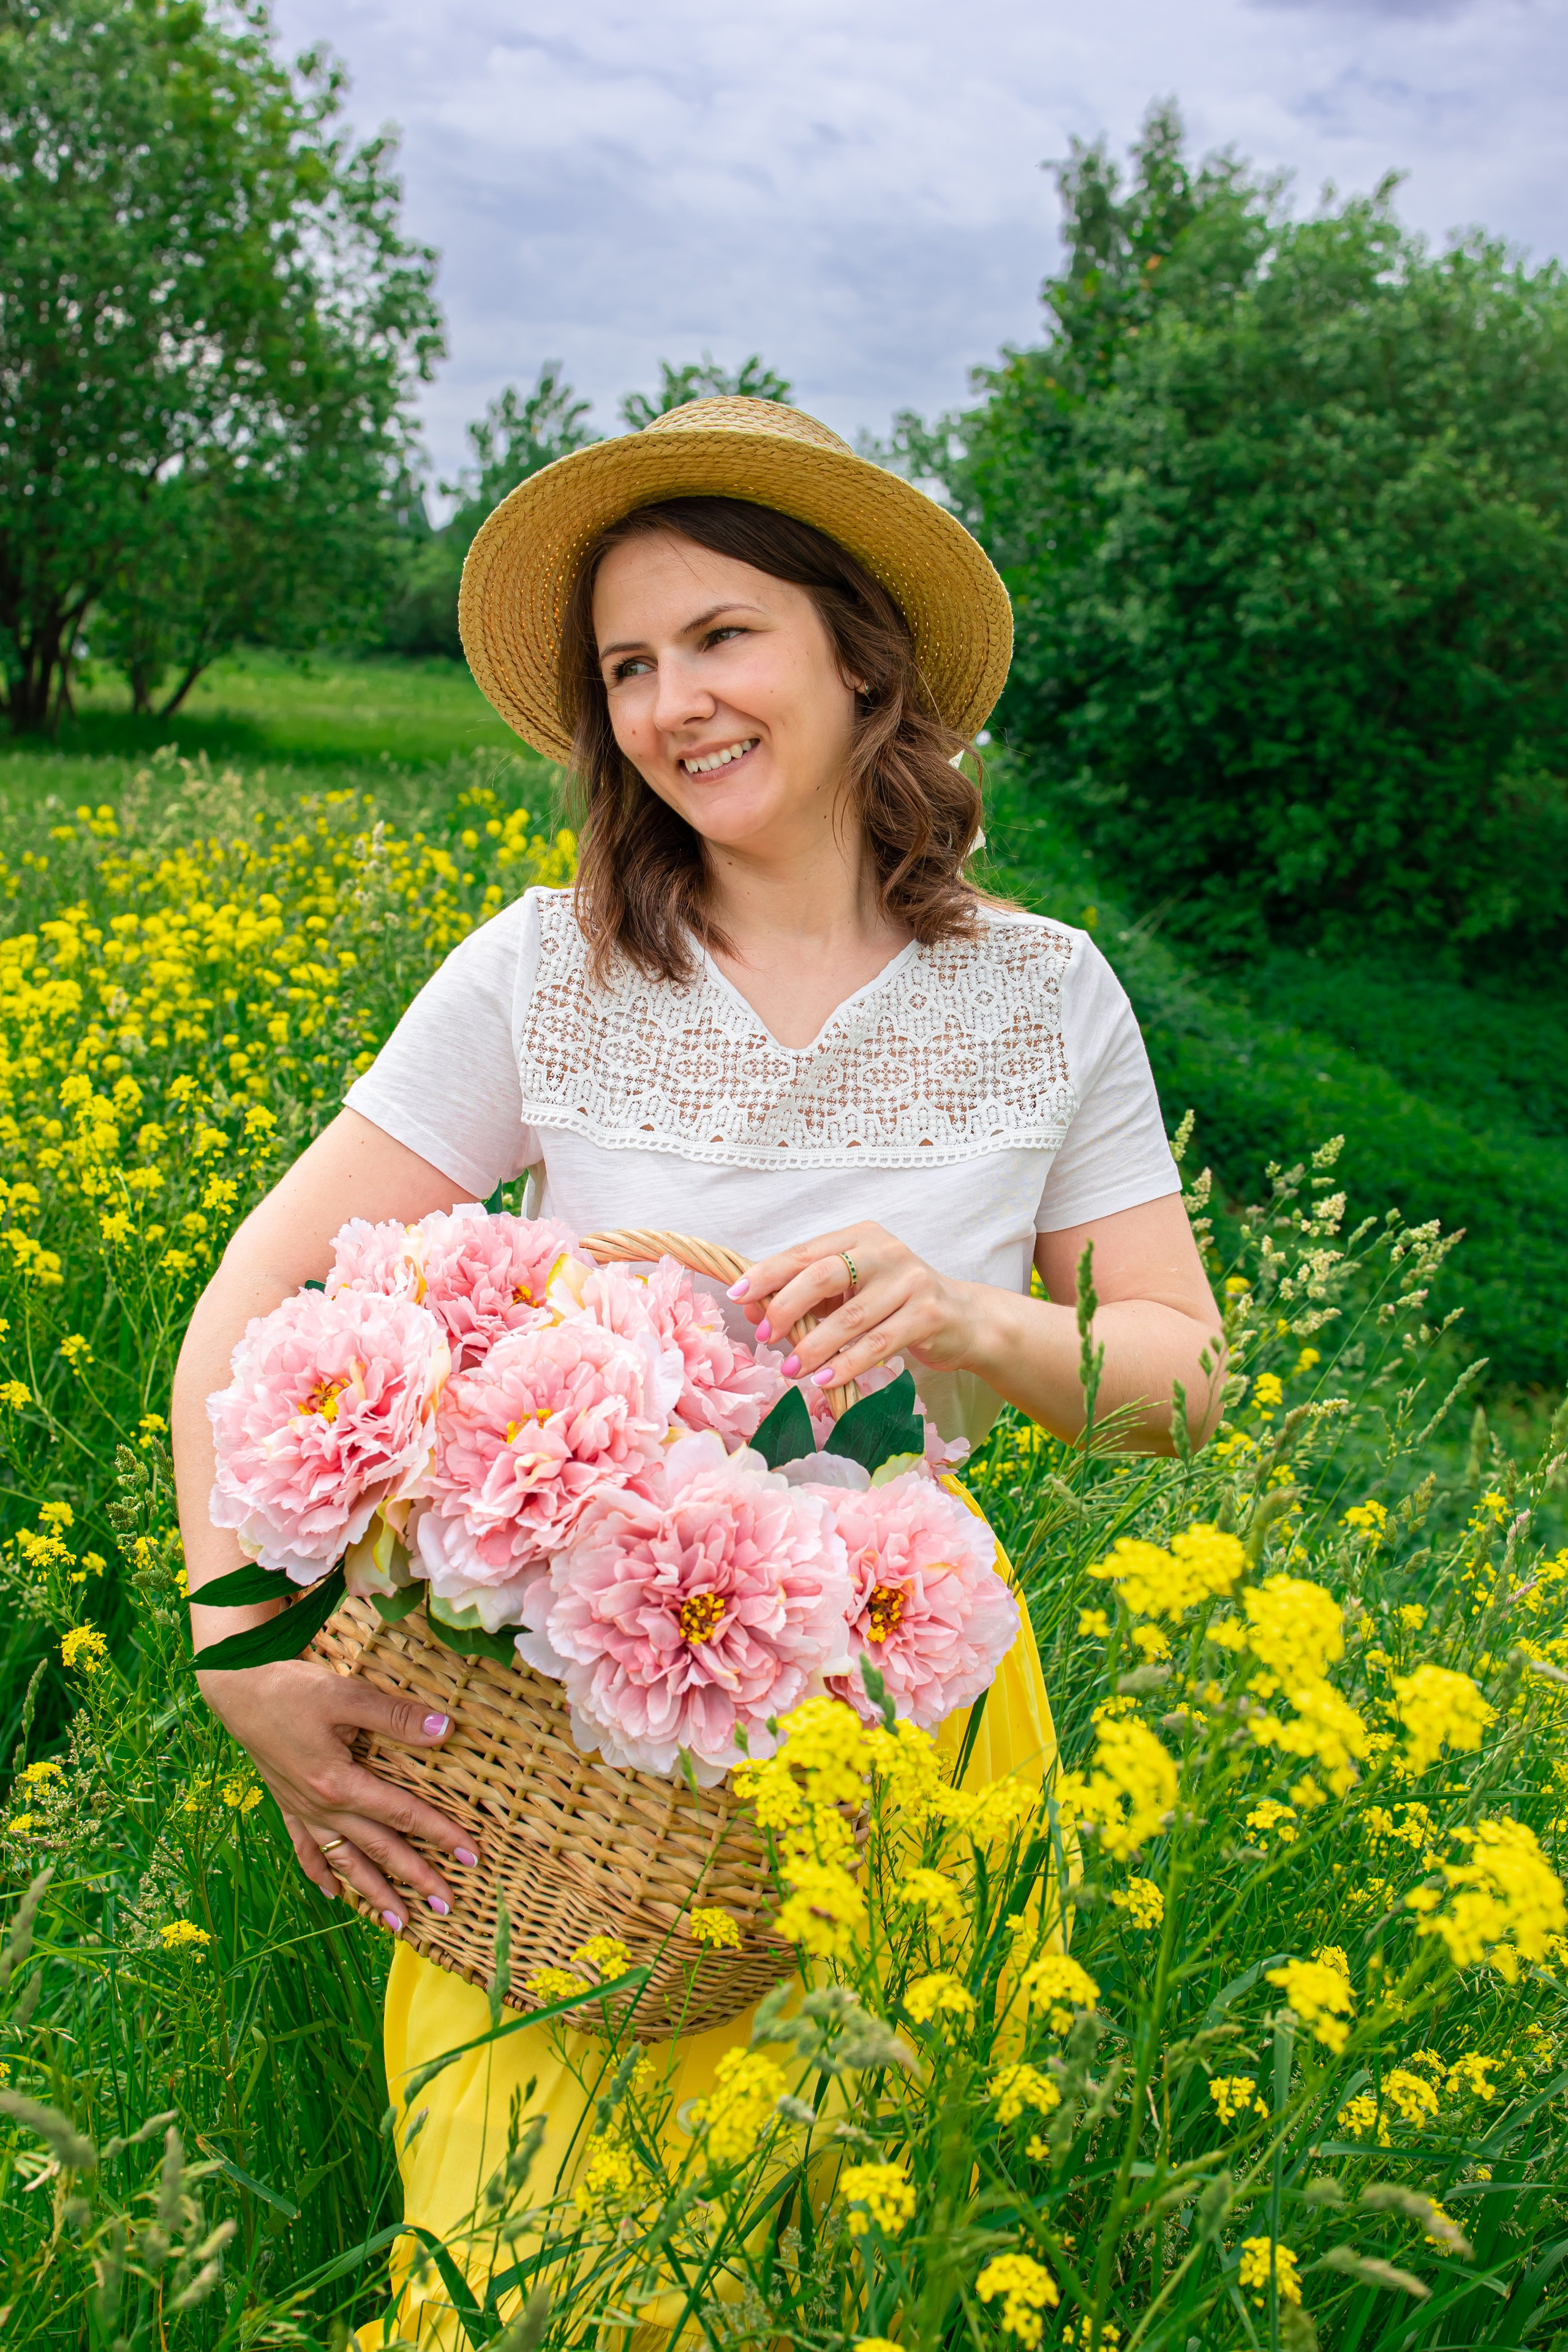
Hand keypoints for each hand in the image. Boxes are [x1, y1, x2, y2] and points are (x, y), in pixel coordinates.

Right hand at [197, 1657, 475, 1929]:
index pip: (403, 1814)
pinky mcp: (287, 1804)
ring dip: (372, 1893)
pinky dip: (320, 1872)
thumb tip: (445, 1730)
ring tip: (398, 1922)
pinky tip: (333, 1892)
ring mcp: (303, 1810)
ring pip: (344, 1861)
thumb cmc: (292, 1690)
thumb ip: (396, 1717)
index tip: (472, 1855)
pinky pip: (306, 1849)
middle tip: (447, 1906)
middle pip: (379, 1850)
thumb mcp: (347, 1695)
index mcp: (340, 1784)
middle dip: (416, 1879)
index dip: (441, 1835)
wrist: (237, 1689)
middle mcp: (323, 1807)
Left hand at [730, 1221, 979, 1392]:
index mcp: (860, 1236)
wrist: (964, 1319)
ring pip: (850, 1318)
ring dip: (814, 1348)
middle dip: (786, 1308)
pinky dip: (846, 1365)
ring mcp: (910, 1281)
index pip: (804, 1253)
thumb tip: (755, 1312)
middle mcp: (885, 1251)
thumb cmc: (895, 1304)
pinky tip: (824, 1381)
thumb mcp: (852, 1292)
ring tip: (791, 1371)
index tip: (738, 1295)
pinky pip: (877, 1344)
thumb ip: (808, 1298)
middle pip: (823, 1275)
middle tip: (765, 1338)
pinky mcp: (928, 1314)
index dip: (768, 1274)